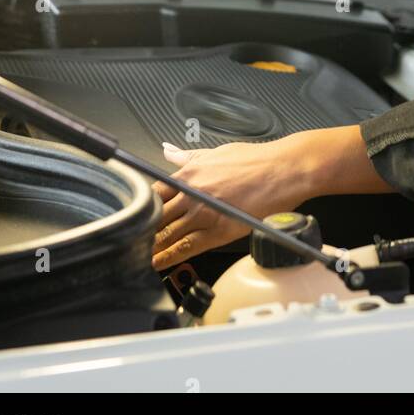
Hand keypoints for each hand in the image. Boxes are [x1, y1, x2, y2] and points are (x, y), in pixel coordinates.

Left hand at [150, 127, 393, 269]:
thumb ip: (189, 155)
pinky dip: (169, 257)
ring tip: (137, 257)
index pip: (155, 192)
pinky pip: (186, 247)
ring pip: (167, 235)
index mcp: (190, 172)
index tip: (135, 215)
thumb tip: (168, 151)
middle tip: (130, 241)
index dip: (143, 207)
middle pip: (157, 216)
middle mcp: (192, 193)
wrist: (283, 170)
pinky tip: (159, 263)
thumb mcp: (217, 151)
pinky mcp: (218, 231)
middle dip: (143, 230)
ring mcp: (203, 213)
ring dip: (151, 247)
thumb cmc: (256, 160)